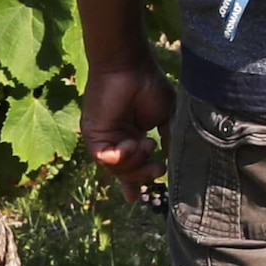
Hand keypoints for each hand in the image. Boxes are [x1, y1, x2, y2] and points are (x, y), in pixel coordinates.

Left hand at [82, 62, 171, 190]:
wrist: (130, 66)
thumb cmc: (149, 85)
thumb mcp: (166, 117)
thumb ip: (169, 139)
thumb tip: (173, 161)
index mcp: (132, 137)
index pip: (132, 166)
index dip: (136, 183)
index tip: (138, 199)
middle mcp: (116, 140)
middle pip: (126, 173)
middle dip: (142, 176)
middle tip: (157, 169)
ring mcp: (104, 138)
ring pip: (115, 169)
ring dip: (134, 163)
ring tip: (146, 144)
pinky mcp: (93, 134)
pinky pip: (103, 159)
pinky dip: (118, 158)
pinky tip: (129, 145)